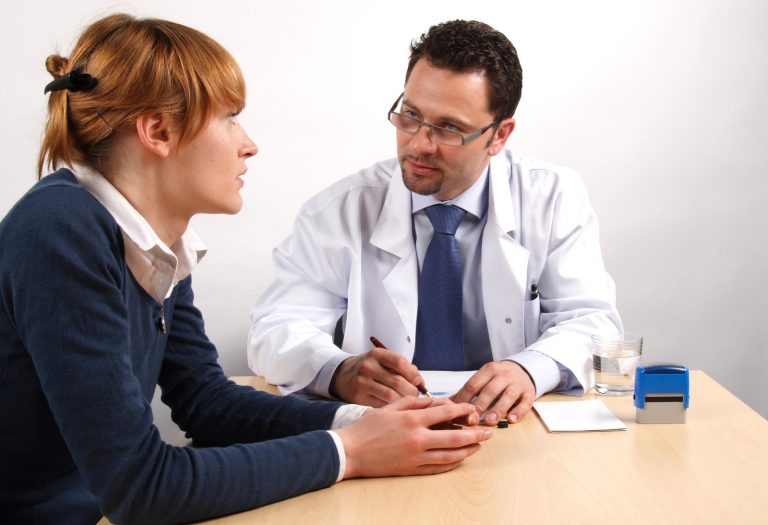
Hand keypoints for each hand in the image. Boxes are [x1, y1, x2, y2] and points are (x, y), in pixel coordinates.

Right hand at [331, 347, 425, 406]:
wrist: (342, 375)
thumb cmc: (370, 368)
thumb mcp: (382, 360)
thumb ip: (402, 367)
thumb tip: (419, 381)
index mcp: (377, 354)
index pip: (400, 362)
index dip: (413, 374)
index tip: (419, 382)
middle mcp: (368, 366)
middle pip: (398, 381)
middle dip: (412, 391)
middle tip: (416, 396)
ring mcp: (362, 381)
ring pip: (391, 395)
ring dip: (404, 401)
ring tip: (408, 402)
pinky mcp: (359, 396)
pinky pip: (381, 404)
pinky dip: (392, 406)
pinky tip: (395, 406)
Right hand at [336, 396, 490, 477]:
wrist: (350, 452)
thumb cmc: (367, 427)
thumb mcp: (390, 407)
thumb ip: (414, 401)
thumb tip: (434, 400)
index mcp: (412, 419)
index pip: (445, 413)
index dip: (462, 411)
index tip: (472, 409)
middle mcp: (417, 438)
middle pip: (455, 437)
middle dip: (474, 434)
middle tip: (487, 432)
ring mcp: (416, 456)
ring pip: (450, 455)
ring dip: (468, 450)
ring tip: (479, 446)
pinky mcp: (412, 470)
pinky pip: (438, 467)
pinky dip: (452, 463)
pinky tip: (460, 458)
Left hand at [451, 360, 535, 424]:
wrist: (524, 369)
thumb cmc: (498, 377)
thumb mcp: (484, 378)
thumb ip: (469, 390)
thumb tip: (448, 404)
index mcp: (489, 370)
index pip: (473, 384)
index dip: (464, 398)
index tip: (456, 412)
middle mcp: (503, 375)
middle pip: (490, 390)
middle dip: (480, 405)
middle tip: (472, 420)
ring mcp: (517, 384)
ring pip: (508, 396)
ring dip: (498, 409)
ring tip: (490, 421)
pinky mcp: (529, 393)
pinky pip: (525, 403)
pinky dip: (519, 412)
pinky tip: (512, 420)